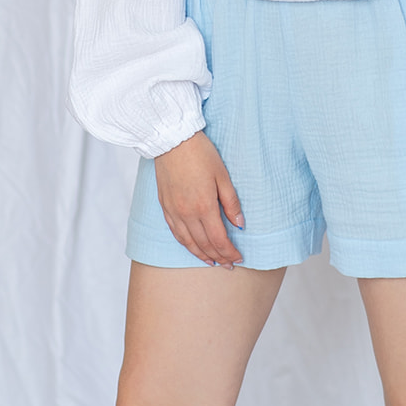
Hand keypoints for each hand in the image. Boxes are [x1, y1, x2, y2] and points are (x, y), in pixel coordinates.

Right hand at [154, 130, 243, 266]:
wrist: (172, 140)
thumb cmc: (200, 154)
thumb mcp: (223, 176)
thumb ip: (231, 203)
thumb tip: (240, 224)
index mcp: (204, 206)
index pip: (219, 239)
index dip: (230, 251)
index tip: (239, 257)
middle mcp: (186, 213)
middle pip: (204, 244)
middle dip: (219, 257)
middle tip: (229, 264)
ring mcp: (173, 211)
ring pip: (188, 242)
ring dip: (201, 255)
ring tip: (212, 262)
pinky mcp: (165, 206)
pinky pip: (175, 232)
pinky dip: (185, 244)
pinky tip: (192, 247)